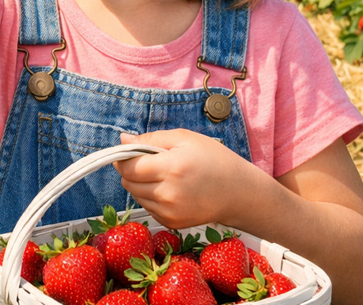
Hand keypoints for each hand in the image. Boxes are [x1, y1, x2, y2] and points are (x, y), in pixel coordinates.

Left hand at [113, 130, 270, 229]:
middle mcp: (168, 193)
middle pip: (128, 183)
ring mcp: (169, 211)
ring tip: (163, 176)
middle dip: (131, 171)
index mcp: (171, 168)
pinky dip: (152, 198)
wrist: (239, 193)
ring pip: (136, 196)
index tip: (128, 153)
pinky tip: (170, 190)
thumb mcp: (185, 138)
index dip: (123, 158)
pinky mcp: (172, 223)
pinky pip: (147, 208)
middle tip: (150, 162)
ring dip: (141, 184)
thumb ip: (151, 138)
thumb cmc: (214, 160)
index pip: (128, 167)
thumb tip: (123, 140)